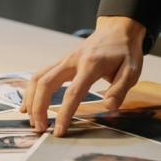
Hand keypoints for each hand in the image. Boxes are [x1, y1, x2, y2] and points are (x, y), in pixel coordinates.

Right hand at [19, 15, 145, 136]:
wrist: (118, 29)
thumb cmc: (125, 51)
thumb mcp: (132, 70)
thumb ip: (120, 89)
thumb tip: (109, 107)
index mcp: (91, 65)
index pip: (73, 92)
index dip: (64, 114)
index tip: (59, 131)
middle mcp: (73, 61)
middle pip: (46, 83)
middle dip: (39, 108)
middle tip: (40, 129)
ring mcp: (65, 60)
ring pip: (38, 77)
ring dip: (31, 100)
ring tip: (32, 121)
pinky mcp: (62, 61)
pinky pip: (41, 75)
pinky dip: (31, 90)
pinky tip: (28, 105)